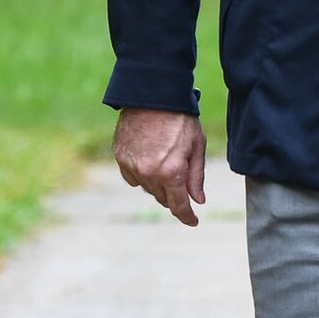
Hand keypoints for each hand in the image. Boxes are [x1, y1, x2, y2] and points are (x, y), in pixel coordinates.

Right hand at [113, 107, 206, 226]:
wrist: (153, 96)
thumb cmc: (181, 119)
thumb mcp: (197, 146)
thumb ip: (196, 177)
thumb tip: (198, 200)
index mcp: (171, 172)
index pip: (178, 205)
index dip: (187, 216)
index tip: (193, 221)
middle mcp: (148, 173)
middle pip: (162, 198)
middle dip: (175, 196)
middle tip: (184, 186)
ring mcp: (131, 166)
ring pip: (146, 188)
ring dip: (158, 185)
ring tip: (167, 165)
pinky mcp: (120, 157)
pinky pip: (131, 177)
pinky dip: (142, 175)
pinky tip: (150, 162)